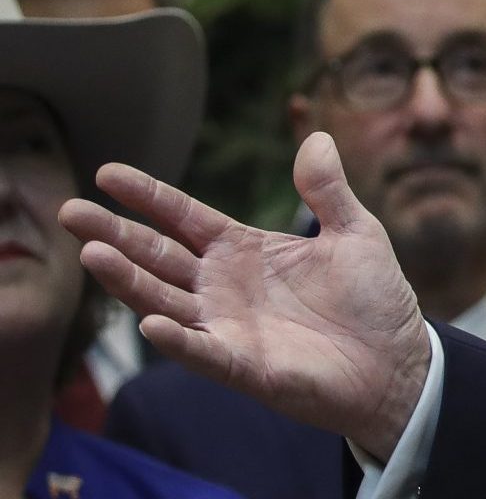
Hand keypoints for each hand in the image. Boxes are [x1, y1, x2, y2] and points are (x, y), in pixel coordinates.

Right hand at [59, 132, 433, 458]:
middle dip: (114, 235)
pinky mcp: (243, 365)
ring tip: (93, 254)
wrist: (398, 360)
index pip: (184, 217)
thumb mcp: (354, 231)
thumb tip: (318, 136)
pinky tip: (150, 321)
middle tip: (70, 212)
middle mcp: (222, 287)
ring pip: (163, 300)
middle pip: (157, 256)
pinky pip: (201, 351)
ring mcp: (227, 326)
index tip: (107, 173)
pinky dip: (176, 339)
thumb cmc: (373, 298)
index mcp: (243, 250)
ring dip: (128, 281)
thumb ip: (328, 189)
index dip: (148, 196)